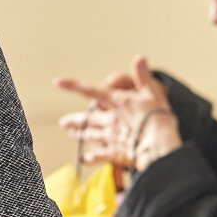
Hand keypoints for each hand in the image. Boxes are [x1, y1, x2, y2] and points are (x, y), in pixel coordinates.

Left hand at [56, 55, 181, 172]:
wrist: (159, 144)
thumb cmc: (159, 118)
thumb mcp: (154, 93)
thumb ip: (144, 76)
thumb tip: (140, 57)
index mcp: (117, 102)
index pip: (90, 91)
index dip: (72, 85)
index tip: (57, 82)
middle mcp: (109, 119)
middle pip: (86, 118)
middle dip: (74, 120)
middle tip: (63, 122)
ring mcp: (110, 137)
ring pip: (89, 135)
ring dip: (79, 135)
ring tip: (71, 134)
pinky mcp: (115, 153)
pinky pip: (99, 156)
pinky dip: (91, 158)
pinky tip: (84, 159)